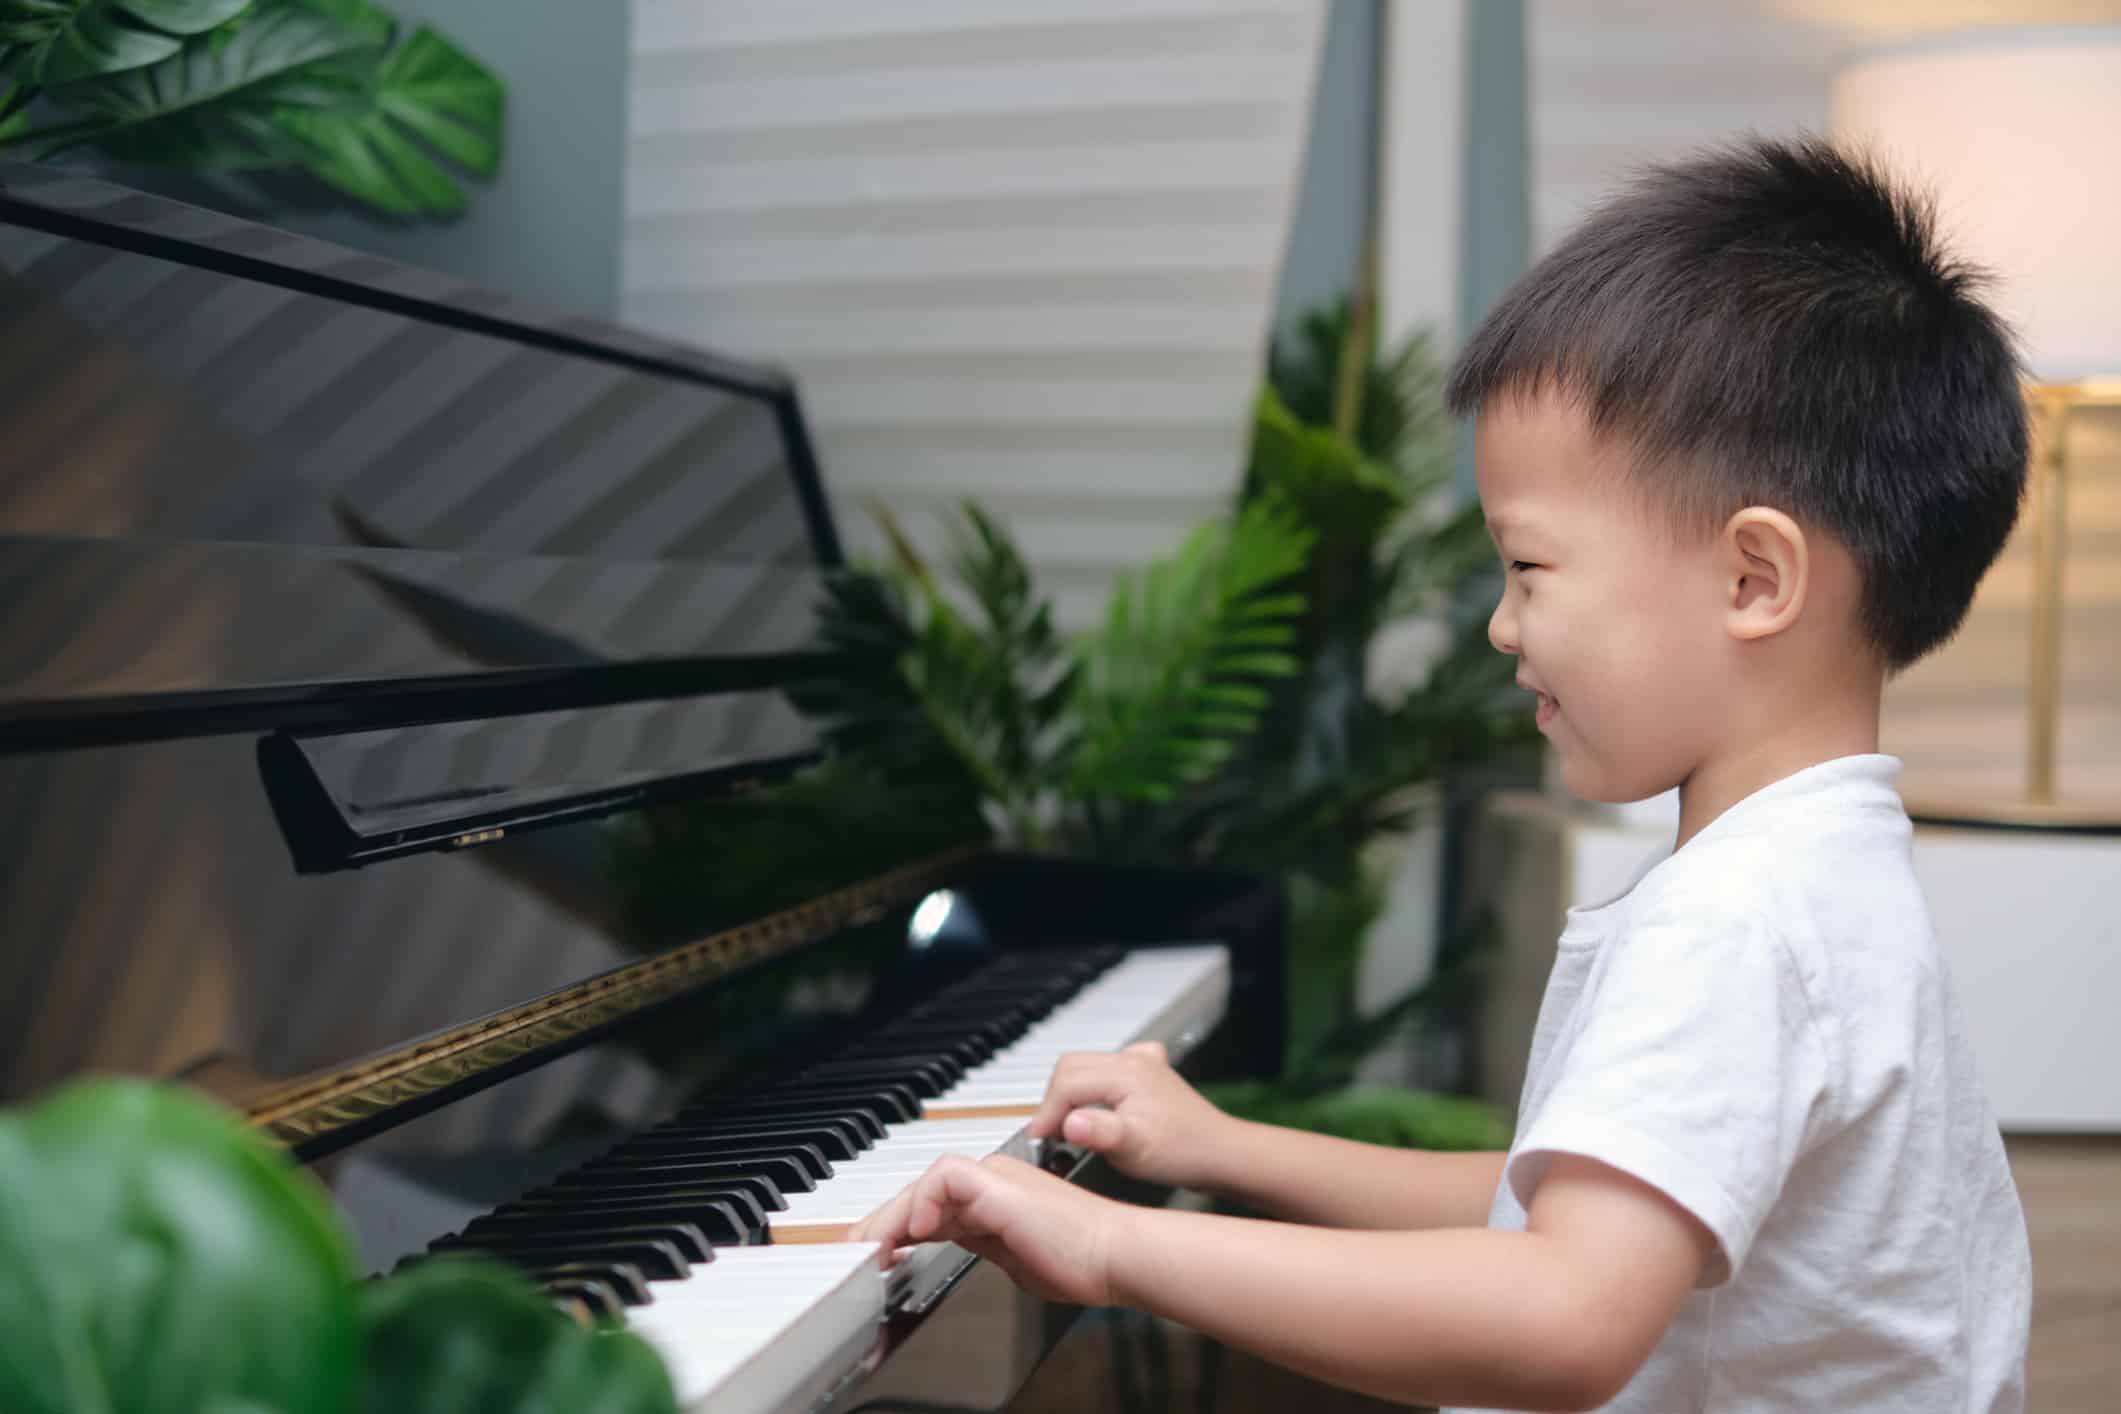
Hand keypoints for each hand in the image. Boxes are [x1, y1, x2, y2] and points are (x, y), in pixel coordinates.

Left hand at [847, 1153, 1123, 1306]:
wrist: (1114, 1255)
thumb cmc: (1078, 1260)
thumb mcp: (1010, 1255)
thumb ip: (976, 1243)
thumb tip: (944, 1247)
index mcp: (993, 1193)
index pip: (931, 1202)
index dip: (897, 1225)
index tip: (873, 1251)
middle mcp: (991, 1176)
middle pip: (921, 1189)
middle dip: (883, 1222)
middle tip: (856, 1250)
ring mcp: (995, 1176)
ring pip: (926, 1181)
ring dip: (894, 1216)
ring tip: (874, 1248)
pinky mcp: (999, 1185)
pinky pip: (946, 1177)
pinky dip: (926, 1201)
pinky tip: (920, 1231)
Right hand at [1026, 1041, 1232, 1190]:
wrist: (1221, 1154)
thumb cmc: (1184, 1153)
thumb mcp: (1135, 1150)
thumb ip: (1099, 1134)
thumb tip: (1068, 1123)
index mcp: (1125, 1072)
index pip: (1066, 1084)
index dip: (1046, 1114)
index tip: (1038, 1141)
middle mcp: (1133, 1060)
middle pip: (1070, 1068)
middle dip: (1054, 1100)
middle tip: (1052, 1134)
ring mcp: (1142, 1064)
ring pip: (1086, 1066)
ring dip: (1072, 1093)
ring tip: (1071, 1125)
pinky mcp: (1148, 1074)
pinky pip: (1109, 1068)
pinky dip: (1095, 1085)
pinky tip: (1101, 1104)